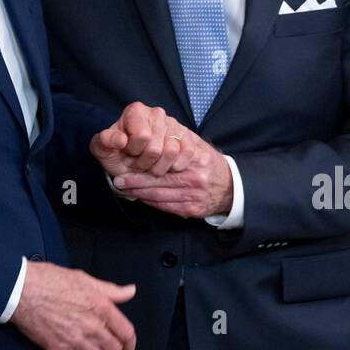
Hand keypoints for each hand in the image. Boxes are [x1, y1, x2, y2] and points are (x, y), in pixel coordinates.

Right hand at [9, 261, 136, 349]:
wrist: (20, 290)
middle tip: (105, 341)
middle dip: (111, 345)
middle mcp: (90, 324)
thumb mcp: (84, 278)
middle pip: (114, 348)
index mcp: (99, 305)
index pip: (126, 332)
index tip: (128, 344)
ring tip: (89, 347)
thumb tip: (129, 291)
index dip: (130, 341)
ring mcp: (75, 339)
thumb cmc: (47, 281)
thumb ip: (110, 289)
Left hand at [90, 102, 193, 177]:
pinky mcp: (187, 136)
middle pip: (156, 148)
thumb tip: (120, 140)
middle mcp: (156, 113)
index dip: (134, 151)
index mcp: (135, 111)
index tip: (128, 153)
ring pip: (172, 152)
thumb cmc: (118, 154)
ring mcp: (174, 124)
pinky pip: (186, 154)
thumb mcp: (104, 150)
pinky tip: (165, 166)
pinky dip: (175, 166)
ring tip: (150, 167)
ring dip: (159, 168)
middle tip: (138, 165)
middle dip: (145, 164)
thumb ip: (105, 142)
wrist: (133, 163)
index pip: (141, 136)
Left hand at [110, 131, 232, 219]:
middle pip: (158, 181)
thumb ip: (177, 142)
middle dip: (135, 182)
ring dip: (139, 193)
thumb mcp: (196, 146)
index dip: (142, 166)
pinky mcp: (191, 210)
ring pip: (159, 195)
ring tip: (123, 189)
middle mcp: (194, 178)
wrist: (231, 187)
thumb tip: (150, 140)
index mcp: (194, 159)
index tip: (126, 166)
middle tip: (118, 181)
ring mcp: (193, 196)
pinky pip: (166, 206)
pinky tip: (140, 198)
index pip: (163, 163)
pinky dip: (151, 202)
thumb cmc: (207, 163)